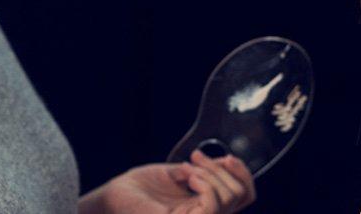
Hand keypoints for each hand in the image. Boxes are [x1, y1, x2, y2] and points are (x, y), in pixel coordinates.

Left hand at [78, 149, 255, 213]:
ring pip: (230, 198)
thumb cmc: (141, 187)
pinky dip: (204, 183)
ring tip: (186, 168)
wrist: (115, 196)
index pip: (245, 195)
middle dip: (223, 168)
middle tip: (195, 158)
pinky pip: (212, 205)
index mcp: (208, 205)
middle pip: (243, 194)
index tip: (227, 154)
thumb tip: (227, 162)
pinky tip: (186, 177)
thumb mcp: (180, 173)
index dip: (244, 173)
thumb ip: (205, 171)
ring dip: (211, 173)